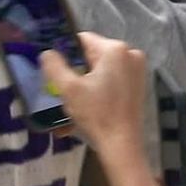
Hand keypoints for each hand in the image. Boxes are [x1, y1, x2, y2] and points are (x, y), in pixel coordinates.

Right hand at [41, 31, 147, 149]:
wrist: (122, 145)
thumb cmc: (97, 114)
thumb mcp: (69, 89)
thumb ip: (54, 66)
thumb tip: (47, 52)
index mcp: (115, 49)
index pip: (83, 40)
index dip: (66, 53)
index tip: (57, 70)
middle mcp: (130, 54)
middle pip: (92, 55)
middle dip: (77, 71)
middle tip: (64, 90)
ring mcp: (137, 70)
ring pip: (101, 69)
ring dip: (86, 82)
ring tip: (75, 102)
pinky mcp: (138, 85)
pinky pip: (112, 79)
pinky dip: (99, 89)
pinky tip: (87, 106)